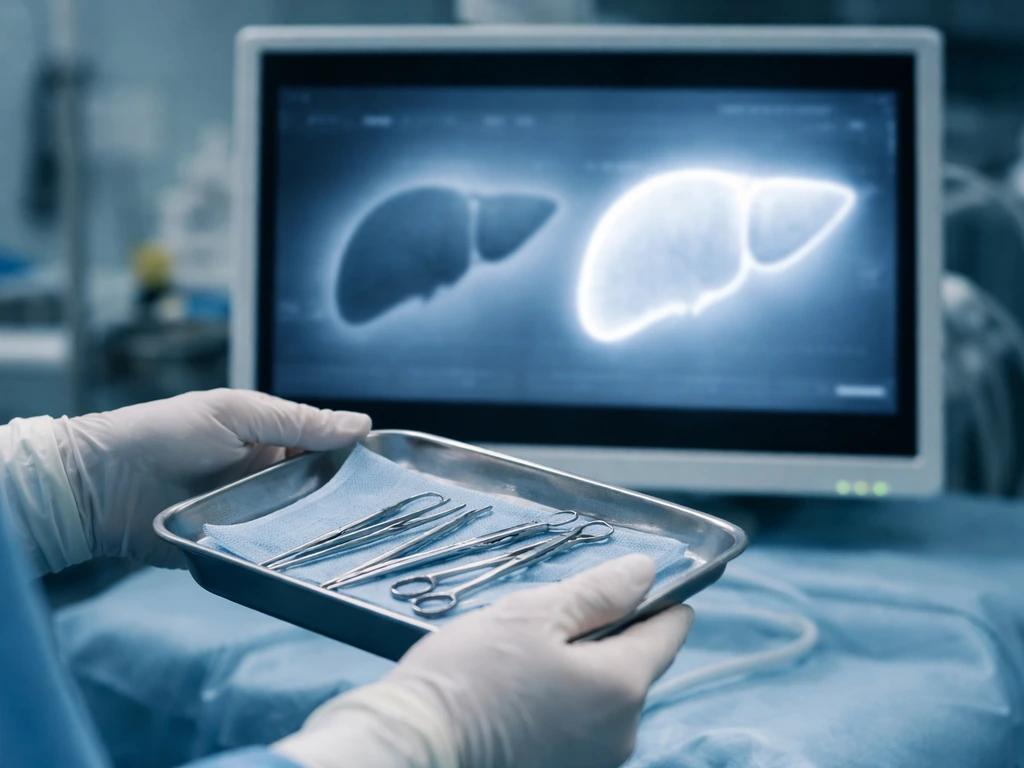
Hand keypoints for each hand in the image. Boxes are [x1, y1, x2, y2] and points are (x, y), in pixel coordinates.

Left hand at [52, 389, 369, 567]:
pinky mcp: (238, 551)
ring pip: (306, 528)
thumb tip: (362, 424)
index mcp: (275, 441)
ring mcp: (256, 518)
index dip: (359, 460)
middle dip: (350, 502)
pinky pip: (274, 555)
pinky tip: (320, 562)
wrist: (101, 484)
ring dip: (326, 532)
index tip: (393, 473)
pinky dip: (294, 558)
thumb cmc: (165, 434)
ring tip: (361, 541)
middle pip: (325, 494)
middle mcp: (272, 481)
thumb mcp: (237, 414)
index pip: (331, 451)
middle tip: (388, 514)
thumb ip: (299, 421)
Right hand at [274, 554, 692, 767]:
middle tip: (544, 621)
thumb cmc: (470, 674)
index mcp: (623, 684)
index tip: (625, 585)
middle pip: (633, 665)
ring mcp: (596, 762)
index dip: (656, 600)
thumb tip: (646, 573)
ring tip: (519, 661)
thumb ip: (597, 593)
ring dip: (577, 672)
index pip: (669, 630)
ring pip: (602, 698)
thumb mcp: (533, 615)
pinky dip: (559, 705)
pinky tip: (514, 695)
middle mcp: (623, 732)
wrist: (415, 748)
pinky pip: (578, 727)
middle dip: (602, 637)